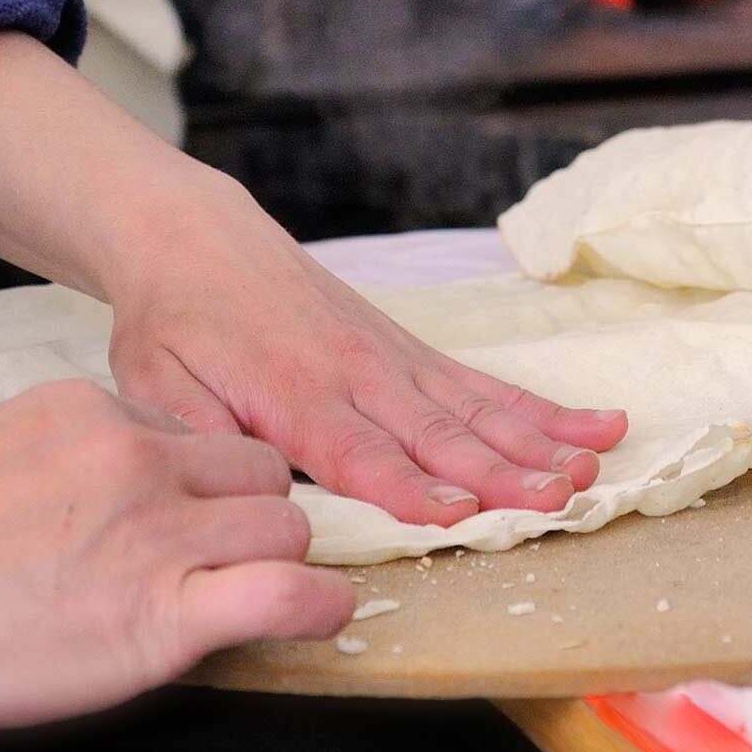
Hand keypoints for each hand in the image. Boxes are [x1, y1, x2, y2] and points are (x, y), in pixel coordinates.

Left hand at [0, 31, 627, 526]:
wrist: (199, 240)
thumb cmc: (176, 323)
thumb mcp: (155, 385)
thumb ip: (198, 438)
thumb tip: (243, 493)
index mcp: (292, 394)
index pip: (359, 452)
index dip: (410, 485)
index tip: (460, 511)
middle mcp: (358, 375)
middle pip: (440, 431)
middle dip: (502, 469)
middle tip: (558, 497)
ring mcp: (395, 360)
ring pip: (478, 408)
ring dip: (539, 441)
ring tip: (591, 466)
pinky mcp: (413, 352)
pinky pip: (485, 384)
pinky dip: (543, 408)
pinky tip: (596, 425)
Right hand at [0, 380, 353, 733]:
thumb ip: (70, 448)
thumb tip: (109, 468)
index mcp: (97, 413)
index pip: (195, 433)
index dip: (203, 479)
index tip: (188, 512)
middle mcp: (142, 463)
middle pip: (259, 471)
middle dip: (253, 509)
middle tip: (225, 552)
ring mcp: (161, 537)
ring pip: (285, 526)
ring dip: (280, 558)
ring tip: (256, 588)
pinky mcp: (168, 616)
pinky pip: (287, 594)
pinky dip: (317, 605)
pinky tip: (318, 613)